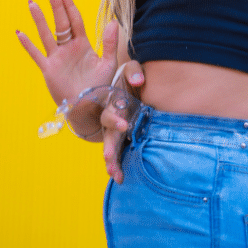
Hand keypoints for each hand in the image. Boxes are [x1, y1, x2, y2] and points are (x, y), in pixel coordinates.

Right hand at [17, 0, 118, 108]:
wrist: (90, 108)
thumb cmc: (100, 86)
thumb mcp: (108, 63)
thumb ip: (110, 43)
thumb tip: (114, 21)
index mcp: (82, 44)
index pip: (75, 19)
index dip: (69, 5)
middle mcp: (68, 48)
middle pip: (60, 22)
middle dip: (55, 5)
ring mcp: (57, 58)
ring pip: (46, 34)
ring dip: (39, 19)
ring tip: (32, 3)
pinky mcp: (49, 70)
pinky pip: (37, 55)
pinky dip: (28, 45)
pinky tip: (20, 33)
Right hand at [102, 60, 145, 182]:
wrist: (132, 83)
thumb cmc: (131, 76)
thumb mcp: (132, 69)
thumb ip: (135, 72)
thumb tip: (139, 80)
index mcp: (112, 104)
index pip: (110, 114)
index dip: (115, 120)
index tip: (124, 126)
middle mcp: (112, 119)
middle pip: (108, 135)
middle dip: (109, 147)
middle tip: (109, 158)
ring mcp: (116, 130)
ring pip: (112, 148)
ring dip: (112, 162)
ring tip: (115, 175)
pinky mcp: (123, 137)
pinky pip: (119, 152)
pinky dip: (118, 165)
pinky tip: (120, 178)